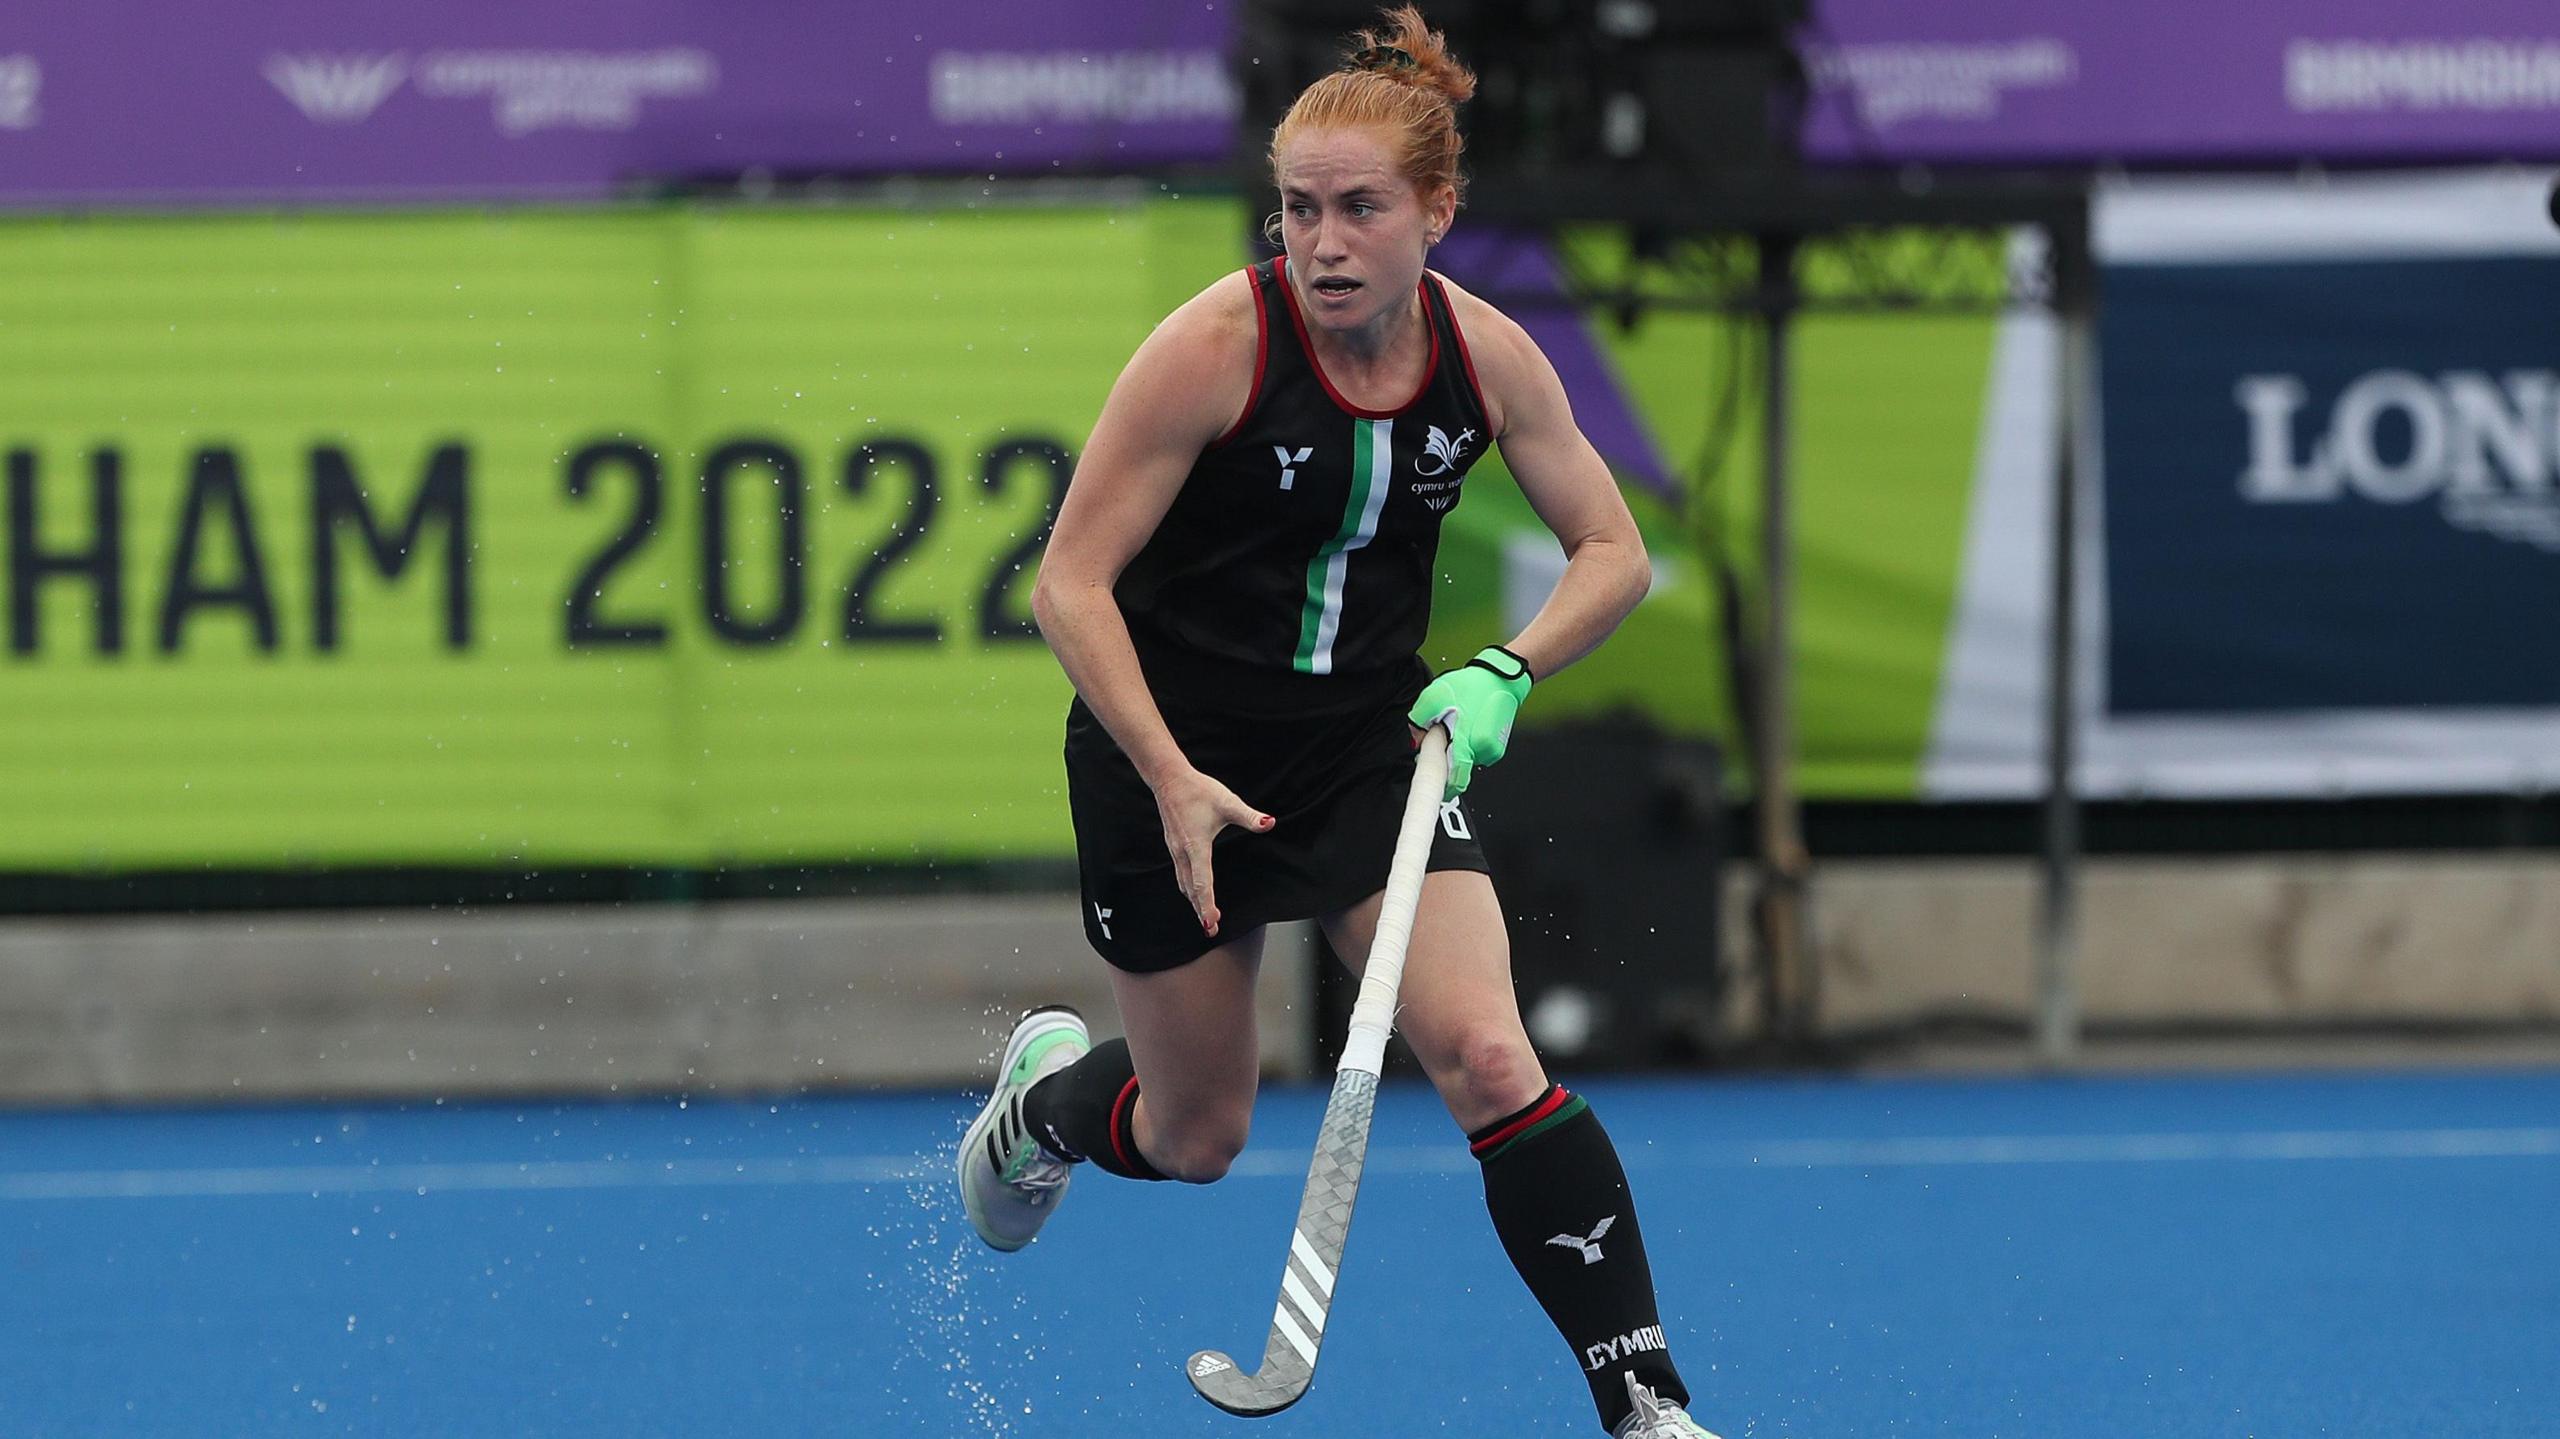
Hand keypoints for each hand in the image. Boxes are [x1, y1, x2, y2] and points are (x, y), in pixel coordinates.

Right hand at [1150, 766, 1274, 937]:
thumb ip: (1249, 816)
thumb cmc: (1199, 790)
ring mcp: (1175, 851)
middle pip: (1191, 890)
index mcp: (1196, 847)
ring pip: (1183, 884)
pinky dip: (1188, 888)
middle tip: (1211, 930)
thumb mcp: (1228, 802)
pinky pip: (1180, 874)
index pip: (1202, 883)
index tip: (1211, 923)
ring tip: (1204, 916)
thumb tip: (1269, 823)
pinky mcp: (1173, 846)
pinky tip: (1194, 891)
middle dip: (1200, 910)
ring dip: (1193, 901)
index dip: (1207, 905)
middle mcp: (1182, 853)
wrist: (1169, 779)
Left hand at [1407, 646, 1533, 799]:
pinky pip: (1477, 754)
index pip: (1454, 780)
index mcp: (1467, 741)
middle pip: (1457, 770)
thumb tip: (1416, 738)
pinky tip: (1468, 727)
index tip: (1431, 784)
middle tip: (1439, 744)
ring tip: (1456, 728)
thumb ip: (1420, 719)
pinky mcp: (1497, 747)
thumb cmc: (1474, 685)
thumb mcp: (1436, 695)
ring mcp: (1491, 750)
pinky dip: (1469, 746)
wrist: (1502, 679)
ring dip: (1457, 751)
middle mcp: (1482, 750)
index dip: (1441, 786)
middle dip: (1446, 761)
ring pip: (1467, 761)